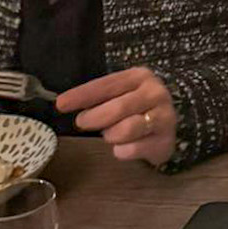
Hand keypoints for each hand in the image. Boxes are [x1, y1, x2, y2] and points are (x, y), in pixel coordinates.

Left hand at [56, 67, 178, 165]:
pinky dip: (121, 151)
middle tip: (82, 123)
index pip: (107, 85)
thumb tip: (63, 103)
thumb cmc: (135, 108)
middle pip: (117, 108)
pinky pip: (132, 149)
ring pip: (126, 129)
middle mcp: (155, 93)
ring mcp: (164, 117)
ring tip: (110, 134)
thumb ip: (98, 97)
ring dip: (110, 135)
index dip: (83, 95)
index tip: (61, 104)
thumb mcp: (119, 95)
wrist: (165, 128)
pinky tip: (123, 147)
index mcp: (140, 77)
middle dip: (94, 118)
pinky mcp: (166, 140)